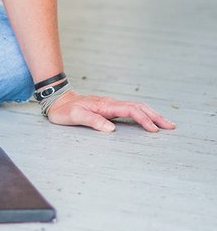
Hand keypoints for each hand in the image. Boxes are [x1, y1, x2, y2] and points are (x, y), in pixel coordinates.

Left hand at [44, 89, 175, 133]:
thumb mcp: (75, 116)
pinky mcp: (110, 109)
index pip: (131, 110)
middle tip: (171, 126)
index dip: (144, 120)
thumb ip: (92, 121)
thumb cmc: (65, 110)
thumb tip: (112, 129)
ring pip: (137, 107)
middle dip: (156, 116)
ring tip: (165, 124)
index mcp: (106, 105)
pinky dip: (143, 115)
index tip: (154, 130)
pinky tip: (148, 121)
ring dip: (152, 115)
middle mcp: (112, 103)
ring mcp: (112, 105)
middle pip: (139, 107)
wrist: (58, 100)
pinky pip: (131, 110)